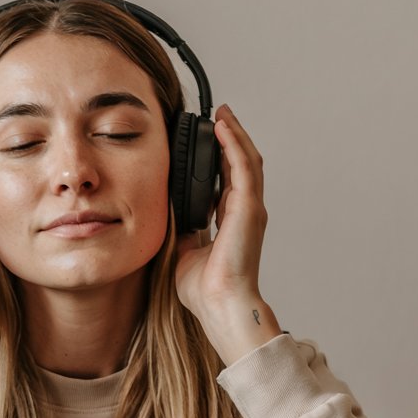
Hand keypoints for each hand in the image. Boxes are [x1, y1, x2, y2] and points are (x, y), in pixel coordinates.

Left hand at [174, 104, 280, 365]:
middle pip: (240, 164)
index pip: (228, 179)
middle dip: (230, 137)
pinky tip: (223, 127)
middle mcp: (244, 212)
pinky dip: (234, 144)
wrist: (218, 304)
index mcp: (230, 221)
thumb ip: (181, 231)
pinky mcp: (249, 208)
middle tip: (218, 115)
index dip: (220, 157)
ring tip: (222, 114)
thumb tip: (168, 217)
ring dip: (234, 134)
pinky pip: (244, 166)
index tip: (207, 138)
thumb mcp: (183, 251)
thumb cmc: (205, 289)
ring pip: (246, 159)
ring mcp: (249, 209)